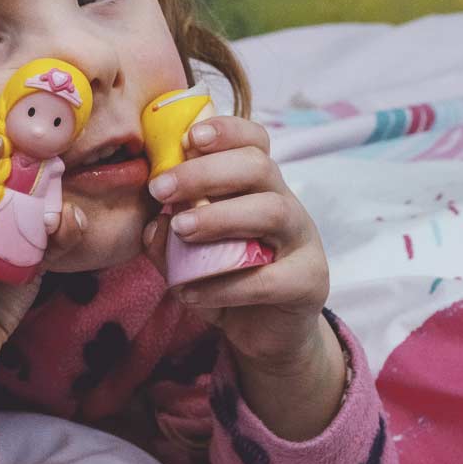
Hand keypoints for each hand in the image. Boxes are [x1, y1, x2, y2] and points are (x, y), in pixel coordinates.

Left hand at [144, 114, 331, 368]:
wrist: (264, 332)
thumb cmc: (225, 279)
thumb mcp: (188, 255)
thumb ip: (168, 236)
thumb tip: (154, 223)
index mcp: (259, 187)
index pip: (254, 143)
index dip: (226, 131)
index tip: (188, 138)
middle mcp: (286, 205)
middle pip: (259, 167)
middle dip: (206, 172)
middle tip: (160, 188)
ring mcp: (303, 242)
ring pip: (272, 212)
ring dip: (220, 216)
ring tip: (181, 228)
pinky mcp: (308, 283)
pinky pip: (270, 278)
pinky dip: (224, 284)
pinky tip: (190, 292)